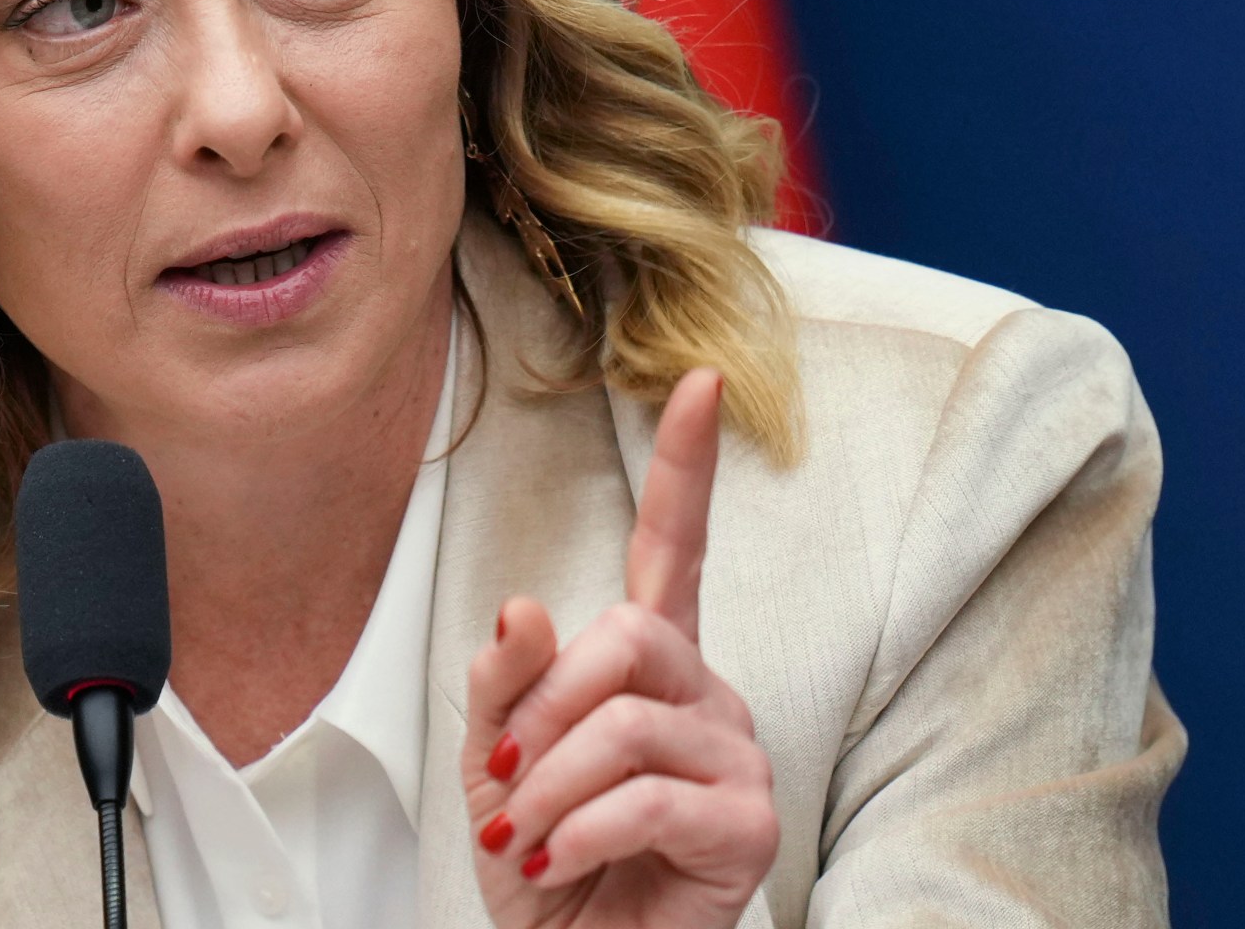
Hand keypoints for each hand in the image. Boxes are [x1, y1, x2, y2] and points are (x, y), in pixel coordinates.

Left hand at [462, 368, 779, 928]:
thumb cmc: (546, 865)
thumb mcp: (495, 766)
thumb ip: (506, 685)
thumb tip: (522, 608)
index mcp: (650, 665)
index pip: (674, 547)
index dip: (685, 464)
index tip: (697, 380)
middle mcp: (705, 694)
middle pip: (631, 634)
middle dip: (545, 705)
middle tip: (500, 776)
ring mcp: (736, 755)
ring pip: (630, 720)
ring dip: (547, 784)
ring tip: (521, 837)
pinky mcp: (749, 823)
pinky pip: (650, 795)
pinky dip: (579, 829)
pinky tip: (557, 861)